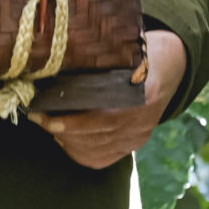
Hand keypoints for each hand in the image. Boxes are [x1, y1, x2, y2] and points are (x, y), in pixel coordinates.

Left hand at [33, 29, 185, 169]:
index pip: (104, 119)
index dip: (71, 122)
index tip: (44, 114)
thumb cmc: (140, 51)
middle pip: (95, 137)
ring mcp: (139, 136)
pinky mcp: (134, 144)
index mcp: (144, 92)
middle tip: (37, 117)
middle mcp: (143, 120)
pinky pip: (101, 159)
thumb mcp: (123, 50)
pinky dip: (78, 152)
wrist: (171, 64)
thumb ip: (97, 62)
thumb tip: (52, 70)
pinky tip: (64, 138)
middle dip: (60, 129)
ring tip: (48, 125)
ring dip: (65, 141)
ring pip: (95, 151)